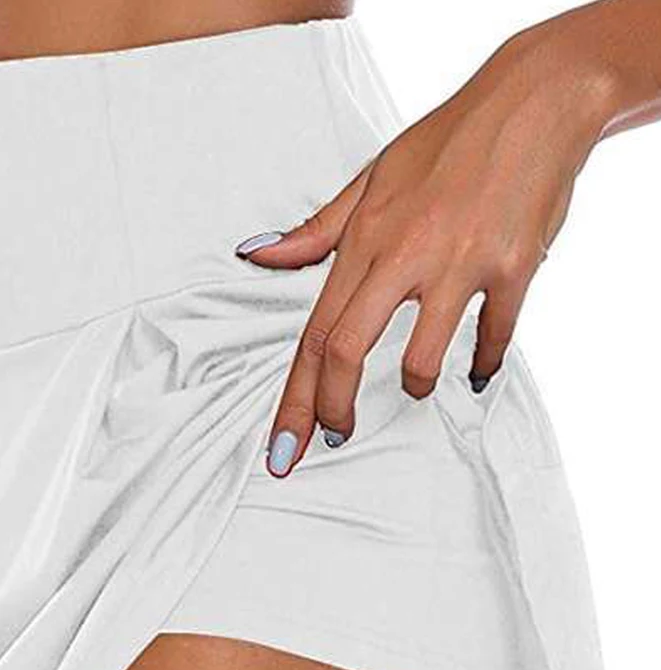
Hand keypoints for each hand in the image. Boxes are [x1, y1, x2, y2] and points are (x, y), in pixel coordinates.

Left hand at [238, 25, 613, 476]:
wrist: (533, 102)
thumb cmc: (445, 141)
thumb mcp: (368, 179)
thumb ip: (314, 232)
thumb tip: (258, 255)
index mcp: (364, 241)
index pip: (314, 333)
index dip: (295, 398)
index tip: (285, 444)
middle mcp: (404, 256)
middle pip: (345, 351)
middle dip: (332, 409)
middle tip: (334, 436)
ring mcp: (459, 264)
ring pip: (420, 357)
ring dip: (413, 386)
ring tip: (413, 388)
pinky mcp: (512, 268)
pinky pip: (493, 336)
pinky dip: (484, 363)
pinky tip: (476, 373)